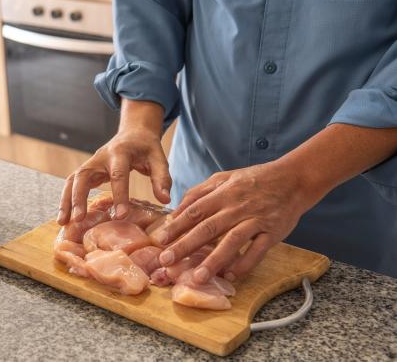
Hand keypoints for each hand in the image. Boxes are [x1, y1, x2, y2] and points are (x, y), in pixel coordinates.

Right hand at [57, 100, 170, 223]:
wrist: (133, 133)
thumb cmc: (146, 148)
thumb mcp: (158, 158)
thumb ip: (162, 178)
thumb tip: (165, 200)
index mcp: (120, 152)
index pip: (118, 175)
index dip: (119, 195)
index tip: (120, 216)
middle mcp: (100, 157)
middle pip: (84, 175)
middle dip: (79, 197)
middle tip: (79, 219)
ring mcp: (91, 163)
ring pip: (73, 180)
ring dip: (66, 201)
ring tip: (63, 222)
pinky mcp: (87, 171)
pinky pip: (72, 184)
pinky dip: (66, 200)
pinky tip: (65, 217)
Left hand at [154, 161, 320, 283]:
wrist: (293, 179)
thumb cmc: (254, 180)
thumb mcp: (224, 177)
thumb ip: (200, 192)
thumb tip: (177, 209)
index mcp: (223, 193)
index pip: (194, 210)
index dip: (177, 226)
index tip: (160, 240)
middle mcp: (237, 207)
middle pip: (207, 228)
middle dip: (185, 245)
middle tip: (167, 261)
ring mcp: (256, 220)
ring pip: (232, 241)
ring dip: (214, 260)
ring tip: (197, 277)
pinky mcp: (273, 232)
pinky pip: (258, 250)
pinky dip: (245, 263)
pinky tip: (231, 275)